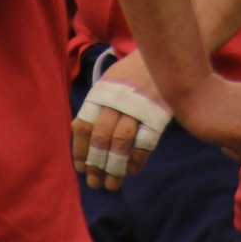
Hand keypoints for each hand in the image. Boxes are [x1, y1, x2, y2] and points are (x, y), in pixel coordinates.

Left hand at [71, 52, 166, 190]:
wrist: (163, 56)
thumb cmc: (131, 73)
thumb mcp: (109, 82)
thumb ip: (95, 104)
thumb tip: (77, 130)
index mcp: (101, 93)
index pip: (84, 125)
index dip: (80, 150)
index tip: (81, 168)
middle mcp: (117, 101)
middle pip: (101, 138)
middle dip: (96, 165)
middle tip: (95, 183)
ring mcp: (138, 108)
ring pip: (121, 143)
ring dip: (114, 168)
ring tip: (112, 185)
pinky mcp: (157, 116)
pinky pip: (144, 144)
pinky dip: (136, 161)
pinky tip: (131, 171)